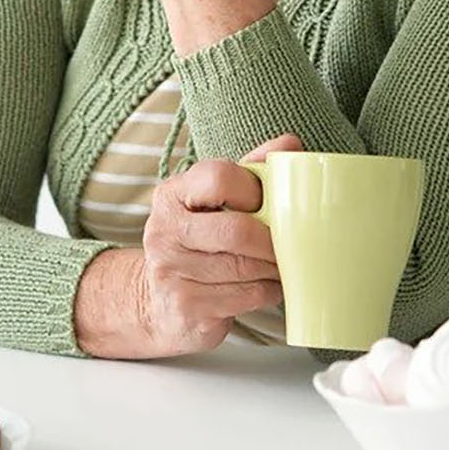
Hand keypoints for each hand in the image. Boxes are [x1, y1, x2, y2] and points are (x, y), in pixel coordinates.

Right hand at [74, 134, 301, 358]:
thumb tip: (290, 143)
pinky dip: (268, 291)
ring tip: (279, 265)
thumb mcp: (214, 202)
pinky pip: (247, 296)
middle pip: (237, 230)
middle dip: (271, 240)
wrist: (157, 303)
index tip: (266, 203)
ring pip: (246, 267)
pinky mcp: (187, 306)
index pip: (218, 177)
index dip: (254, 190)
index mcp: (171, 195)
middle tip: (289, 244)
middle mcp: (164, 231)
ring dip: (274, 268)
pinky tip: (265, 285)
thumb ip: (250, 169)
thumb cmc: (197, 243)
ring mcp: (172, 271)